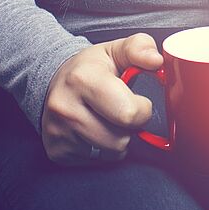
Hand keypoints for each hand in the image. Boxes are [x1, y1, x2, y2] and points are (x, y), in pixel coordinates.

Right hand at [41, 33, 163, 164]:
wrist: (53, 81)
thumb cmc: (91, 68)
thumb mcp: (117, 50)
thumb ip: (141, 48)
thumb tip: (156, 60)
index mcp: (83, 79)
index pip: (129, 113)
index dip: (142, 109)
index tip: (136, 100)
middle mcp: (66, 107)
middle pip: (121, 138)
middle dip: (130, 126)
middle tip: (121, 111)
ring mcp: (58, 132)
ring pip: (112, 153)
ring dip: (118, 140)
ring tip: (108, 119)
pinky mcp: (56, 151)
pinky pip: (97, 162)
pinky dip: (102, 149)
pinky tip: (94, 130)